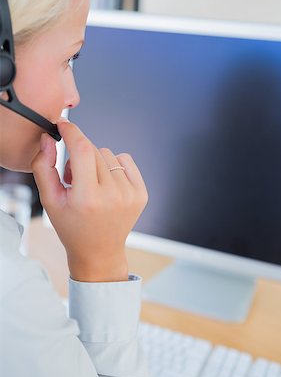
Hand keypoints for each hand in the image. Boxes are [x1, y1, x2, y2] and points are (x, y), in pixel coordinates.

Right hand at [31, 118, 147, 281]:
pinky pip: (125, 160)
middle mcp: (113, 195)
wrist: (99, 251)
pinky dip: (114, 166)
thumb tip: (49, 139)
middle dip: (79, 156)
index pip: (83, 150)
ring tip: (91, 185)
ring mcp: (130, 194)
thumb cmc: (72, 227)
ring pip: (109, 154)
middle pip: (94, 151)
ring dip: (97, 163)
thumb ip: (44, 167)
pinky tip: (107, 184)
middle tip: (74, 178)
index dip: (72, 132)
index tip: (64, 125)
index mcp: (88, 198)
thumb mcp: (50, 201)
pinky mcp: (141, 194)